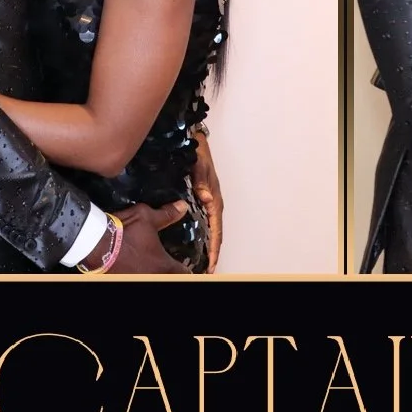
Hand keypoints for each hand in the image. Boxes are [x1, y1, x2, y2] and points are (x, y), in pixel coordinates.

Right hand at [95, 201, 192, 273]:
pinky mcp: (120, 280)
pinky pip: (134, 276)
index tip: (180, 262)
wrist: (94, 243)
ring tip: (146, 262)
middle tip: (164, 261)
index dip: (184, 266)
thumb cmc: (123, 231)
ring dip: (151, 271)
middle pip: (167, 276)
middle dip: (167, 270)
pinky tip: (133, 265)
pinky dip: (136, 272)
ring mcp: (136, 280)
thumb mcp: (147, 218)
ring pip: (151, 277)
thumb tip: (182, 206)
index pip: (184, 273)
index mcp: (163, 266)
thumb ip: (167, 214)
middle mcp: (152, 277)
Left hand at [191, 135, 223, 272]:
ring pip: (211, 230)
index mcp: (214, 199)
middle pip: (216, 234)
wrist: (195, 142)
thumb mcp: (199, 166)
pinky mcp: (203, 201)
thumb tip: (206, 199)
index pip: (216, 229)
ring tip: (204, 262)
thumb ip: (202, 182)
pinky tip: (198, 243)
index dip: (214, 248)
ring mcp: (209, 203)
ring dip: (210, 246)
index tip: (211, 263)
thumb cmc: (198, 154)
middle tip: (208, 269)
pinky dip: (205, 236)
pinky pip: (206, 223)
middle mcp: (213, 204)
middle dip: (213, 253)